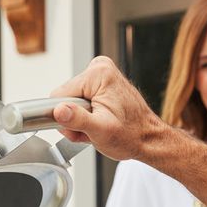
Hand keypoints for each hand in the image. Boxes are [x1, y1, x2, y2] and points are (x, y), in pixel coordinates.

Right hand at [50, 56, 167, 159]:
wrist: (148, 139)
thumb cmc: (131, 135)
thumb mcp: (101, 131)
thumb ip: (77, 119)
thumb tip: (58, 110)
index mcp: (98, 74)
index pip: (59, 95)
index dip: (65, 117)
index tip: (81, 127)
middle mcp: (99, 68)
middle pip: (65, 98)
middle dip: (75, 119)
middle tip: (93, 129)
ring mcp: (101, 74)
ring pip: (71, 102)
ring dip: (81, 120)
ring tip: (98, 126)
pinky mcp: (101, 83)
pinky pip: (80, 101)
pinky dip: (87, 116)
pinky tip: (100, 121)